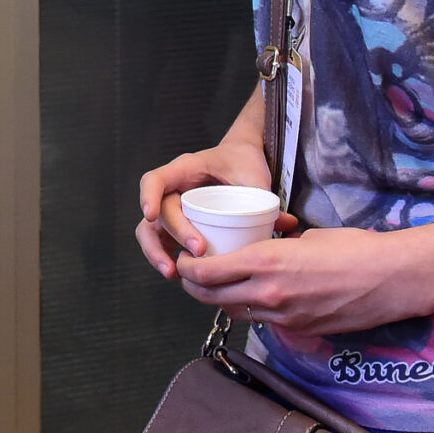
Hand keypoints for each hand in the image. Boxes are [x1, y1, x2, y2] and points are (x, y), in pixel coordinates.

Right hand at [133, 138, 293, 277]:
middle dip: (175, 234)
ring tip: (173, 273)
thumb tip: (285, 224)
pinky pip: (163, 242)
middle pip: (160, 212)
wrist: (241, 157)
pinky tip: (177, 275)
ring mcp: (173, 208)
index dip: (148, 196)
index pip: (155, 179)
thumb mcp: (253, 174)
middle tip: (197, 252)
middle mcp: (173, 189)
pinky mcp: (178, 224)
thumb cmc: (242, 161)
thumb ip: (264, 196)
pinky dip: (166, 258)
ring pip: (151, 232)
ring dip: (157, 253)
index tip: (152, 215)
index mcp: (186, 170)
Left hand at [171, 223, 433, 336]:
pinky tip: (253, 295)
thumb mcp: (307, 236)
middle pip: (209, 297)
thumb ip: (277, 245)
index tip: (184, 259)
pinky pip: (261, 320)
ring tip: (217, 284)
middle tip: (191, 273)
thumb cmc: (355, 248)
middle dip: (193, 285)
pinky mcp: (298, 329)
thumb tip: (264, 247)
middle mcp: (268, 293)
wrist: (393, 279)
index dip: (187, 268)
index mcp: (266, 262)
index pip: (206, 272)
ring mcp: (283, 316)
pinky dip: (249, 308)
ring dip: (218, 299)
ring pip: (233, 311)